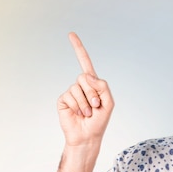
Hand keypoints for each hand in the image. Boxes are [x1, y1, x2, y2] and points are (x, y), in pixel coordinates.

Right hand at [57, 32, 113, 147]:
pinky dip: (77, 106)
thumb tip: (87, 76)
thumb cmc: (99, 121)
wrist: (87, 137)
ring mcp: (71, 93)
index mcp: (92, 84)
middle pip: (84, 77)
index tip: (71, 34)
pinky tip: (78, 114)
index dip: (78, 49)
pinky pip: (69, 96)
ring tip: (87, 113)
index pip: (85, 63)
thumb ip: (103, 86)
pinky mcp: (63, 100)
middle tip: (95, 106)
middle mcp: (81, 86)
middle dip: (92, 93)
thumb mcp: (109, 103)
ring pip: (77, 88)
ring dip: (85, 103)